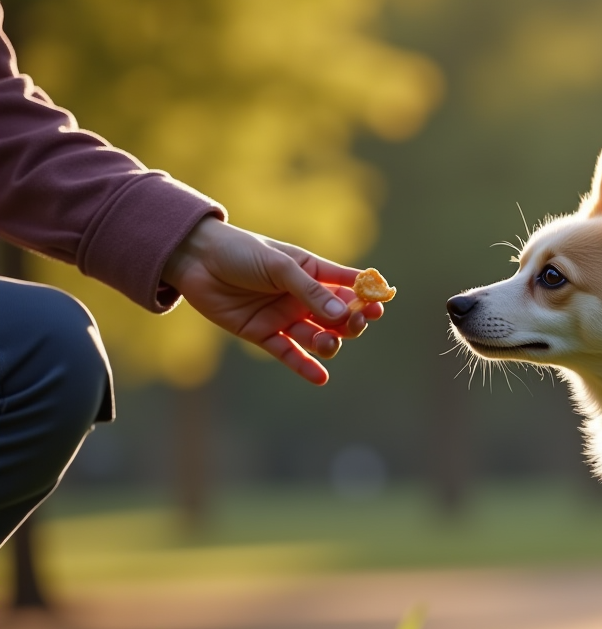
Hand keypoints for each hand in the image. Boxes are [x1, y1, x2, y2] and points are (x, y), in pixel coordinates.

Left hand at [162, 216, 384, 384]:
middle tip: (351, 324)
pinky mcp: (263, 334)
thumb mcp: (279, 266)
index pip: (349, 287)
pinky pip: (290, 354)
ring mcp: (284, 317)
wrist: (196, 260)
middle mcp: (303, 297)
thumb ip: (310, 291)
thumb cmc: (241, 252)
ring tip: (327, 343)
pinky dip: (305, 367)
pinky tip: (321, 377)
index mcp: (312, 272)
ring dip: (328, 343)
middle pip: (338, 318)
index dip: (366, 297)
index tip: (378, 306)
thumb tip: (342, 314)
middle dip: (349, 323)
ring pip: (317, 337)